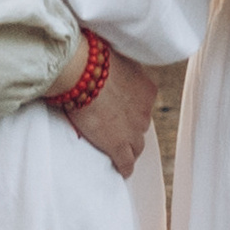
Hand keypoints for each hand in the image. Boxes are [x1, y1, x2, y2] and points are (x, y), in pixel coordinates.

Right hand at [63, 47, 159, 179]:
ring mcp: (133, 130)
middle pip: (141, 125)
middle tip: (119, 128)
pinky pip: (126, 162)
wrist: (83, 72)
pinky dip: (125, 167)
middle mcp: (145, 111)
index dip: (133, 109)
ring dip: (130, 148)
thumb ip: (119, 68)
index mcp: (147, 89)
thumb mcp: (115, 58)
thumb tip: (111, 65)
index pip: (144, 105)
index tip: (123, 110)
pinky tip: (122, 171)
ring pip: (137, 146)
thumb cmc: (93, 59)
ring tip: (123, 152)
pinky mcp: (118, 145)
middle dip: (132, 127)